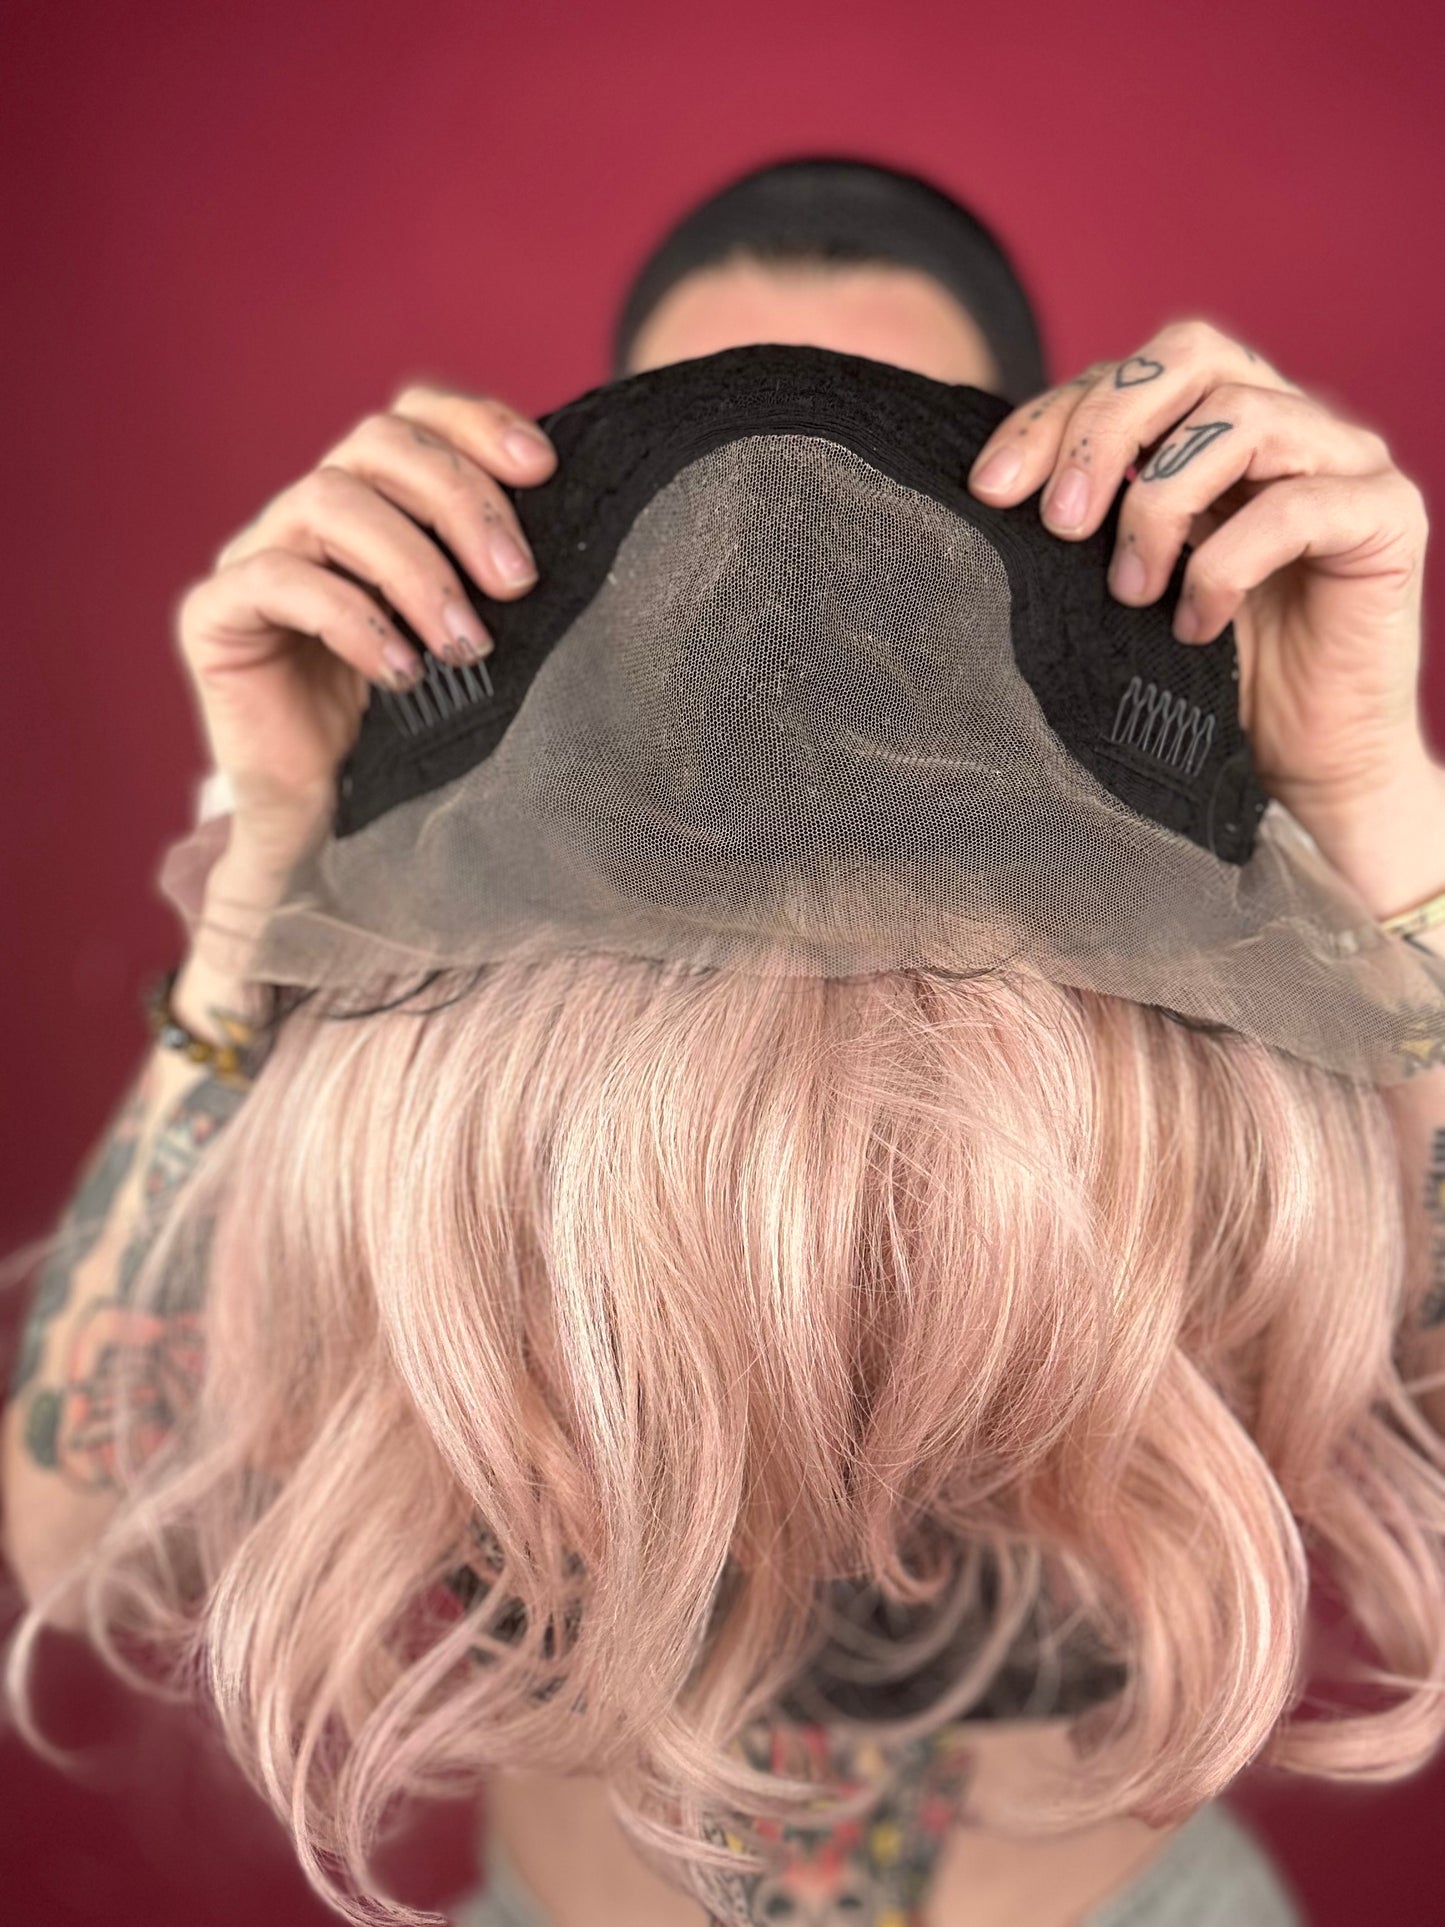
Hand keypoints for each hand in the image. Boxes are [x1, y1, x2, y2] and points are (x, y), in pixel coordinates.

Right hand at [173, 383, 555, 875]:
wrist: (335, 827)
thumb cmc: (413, 733)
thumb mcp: (470, 642)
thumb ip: (495, 580)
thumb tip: (582, 534)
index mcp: (372, 503)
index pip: (414, 416)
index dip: (475, 424)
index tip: (544, 469)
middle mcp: (308, 516)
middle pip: (376, 445)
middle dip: (459, 502)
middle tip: (518, 583)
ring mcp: (256, 557)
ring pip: (328, 501)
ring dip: (413, 567)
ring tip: (466, 642)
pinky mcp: (215, 614)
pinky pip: (279, 581)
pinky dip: (354, 619)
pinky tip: (404, 672)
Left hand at [965, 318, 1435, 855]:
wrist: (1302, 764)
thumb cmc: (1208, 674)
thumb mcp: (1123, 584)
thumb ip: (1085, 520)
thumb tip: (991, 487)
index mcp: (1215, 425)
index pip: (1128, 372)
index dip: (1052, 418)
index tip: (989, 491)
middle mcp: (1286, 421)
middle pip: (1191, 353)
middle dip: (1105, 430)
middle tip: (1061, 525)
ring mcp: (1345, 460)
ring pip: (1241, 417)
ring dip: (1161, 503)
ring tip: (1130, 592)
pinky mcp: (1387, 517)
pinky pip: (1299, 504)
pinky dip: (1227, 564)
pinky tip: (1195, 624)